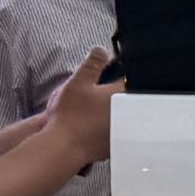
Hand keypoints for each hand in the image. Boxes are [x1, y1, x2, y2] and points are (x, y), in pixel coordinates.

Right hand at [45, 46, 125, 166]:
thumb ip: (93, 64)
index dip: (119, 73)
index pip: (130, 78)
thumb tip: (103, 49)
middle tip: (98, 92)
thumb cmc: (71, 113)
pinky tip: (95, 123)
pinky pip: (117, 129)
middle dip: (116, 92)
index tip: (110, 71)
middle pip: (128, 97)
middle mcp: (129, 113)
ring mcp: (125, 129)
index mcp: (123, 95)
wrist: (64, 145)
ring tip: (95, 107)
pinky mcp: (118, 142)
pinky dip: (110, 124)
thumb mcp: (79, 82)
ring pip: (124, 113)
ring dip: (115, 109)